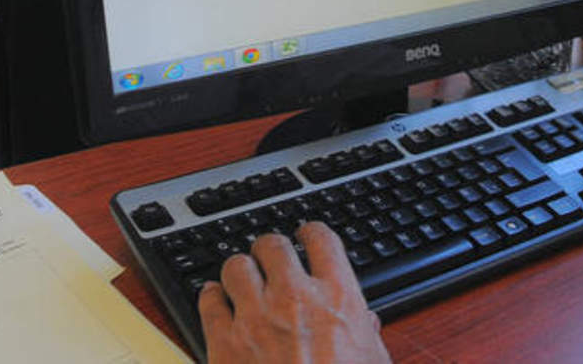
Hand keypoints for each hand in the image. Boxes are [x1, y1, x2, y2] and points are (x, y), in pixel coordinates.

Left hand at [199, 221, 391, 363]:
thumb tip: (369, 323)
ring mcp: (255, 317)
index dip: (311, 232)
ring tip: (241, 275)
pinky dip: (210, 296)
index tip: (306, 235)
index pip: (321, 239)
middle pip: (273, 245)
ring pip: (236, 265)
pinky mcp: (223, 343)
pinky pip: (209, 302)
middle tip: (270, 255)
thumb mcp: (373, 363)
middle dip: (270, 247)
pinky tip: (214, 298)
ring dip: (239, 268)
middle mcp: (294, 297)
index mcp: (337, 298)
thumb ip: (368, 337)